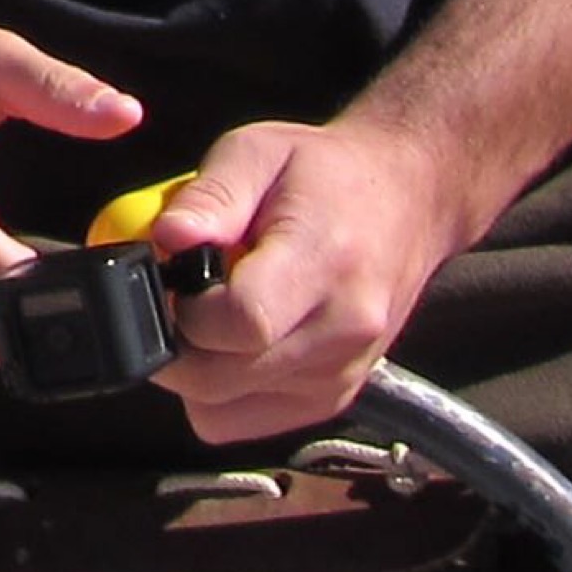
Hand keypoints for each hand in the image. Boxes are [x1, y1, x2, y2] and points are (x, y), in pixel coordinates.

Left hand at [139, 114, 485, 444]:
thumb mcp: (257, 152)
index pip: (240, 323)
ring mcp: (339, 378)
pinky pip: (244, 420)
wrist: (409, 201)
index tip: (170, 276)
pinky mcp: (332, 400)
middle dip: (173, 340)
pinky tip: (232, 339)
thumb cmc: (326, 173)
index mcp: (325, 266)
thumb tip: (162, 239)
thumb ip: (209, 197)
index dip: (184, 306)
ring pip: (222, 409)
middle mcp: (341, 335)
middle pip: (220, 378)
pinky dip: (220, 390)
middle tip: (175, 293)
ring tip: (210, 310)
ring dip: (195, 368)